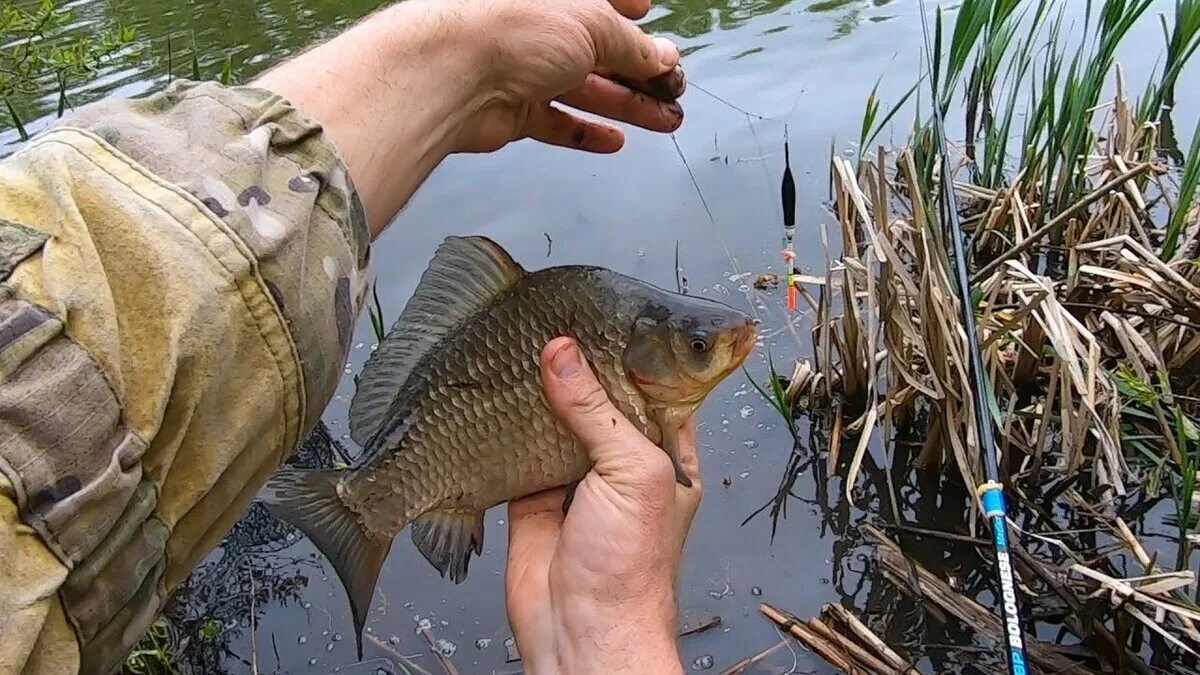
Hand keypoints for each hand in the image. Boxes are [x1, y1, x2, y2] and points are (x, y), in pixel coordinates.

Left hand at [455, 0, 685, 154]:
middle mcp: (536, 26)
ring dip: (625, 106)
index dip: (626, 8)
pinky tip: (615, 140)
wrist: (452, 73)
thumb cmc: (516, 27)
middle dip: (639, 73)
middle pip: (597, 51)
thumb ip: (632, 47)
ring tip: (666, 121)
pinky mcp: (511, 110)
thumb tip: (663, 58)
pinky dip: (584, 132)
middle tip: (674, 93)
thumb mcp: (594, 25)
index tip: (648, 15)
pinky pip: (555, 121)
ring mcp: (522, 68)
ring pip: (583, 89)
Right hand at [505, 337, 702, 674]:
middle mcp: (622, 459)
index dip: (640, 350)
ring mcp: (576, 475)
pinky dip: (506, 424)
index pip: (658, 384)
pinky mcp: (532, 492)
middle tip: (551, 320)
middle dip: (579, 365)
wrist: (581, 633)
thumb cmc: (632, 566)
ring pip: (557, 417)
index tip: (608, 313)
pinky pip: (519, 447)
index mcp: (665, 449)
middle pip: (600, 396)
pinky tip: (495, 393)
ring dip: (539, 390)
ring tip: (521, 343)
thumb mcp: (633, 473)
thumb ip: (596, 411)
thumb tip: (561, 354)